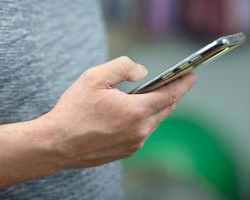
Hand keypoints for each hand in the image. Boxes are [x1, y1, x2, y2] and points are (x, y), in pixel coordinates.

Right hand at [40, 56, 196, 168]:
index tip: (192, 76)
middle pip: (164, 109)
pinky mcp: (126, 151)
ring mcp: (133, 143)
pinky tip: (129, 115)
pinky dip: (142, 120)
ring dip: (153, 108)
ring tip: (144, 97)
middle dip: (169, 95)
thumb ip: (123, 67)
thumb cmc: (73, 111)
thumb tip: (142, 72)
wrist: (57, 143)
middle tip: (170, 84)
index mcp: (135, 111)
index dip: (182, 83)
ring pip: (153, 121)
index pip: (169, 94)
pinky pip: (142, 132)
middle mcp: (139, 130)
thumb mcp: (94, 77)